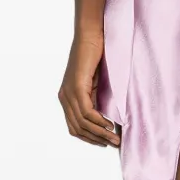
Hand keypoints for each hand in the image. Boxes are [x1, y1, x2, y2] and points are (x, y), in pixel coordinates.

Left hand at [58, 28, 119, 147]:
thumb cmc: (96, 55)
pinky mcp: (77, 87)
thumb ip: (95, 99)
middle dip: (97, 139)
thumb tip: (107, 118)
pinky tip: (110, 125)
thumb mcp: (95, 83)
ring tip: (115, 139)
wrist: (91, 35)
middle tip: (114, 144)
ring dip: (100, 133)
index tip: (105, 143)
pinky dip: (99, 121)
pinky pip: (86, 112)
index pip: (74, 127)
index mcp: (66, 97)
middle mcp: (64, 97)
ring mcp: (69, 93)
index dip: (89, 138)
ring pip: (82, 123)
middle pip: (78, 128)